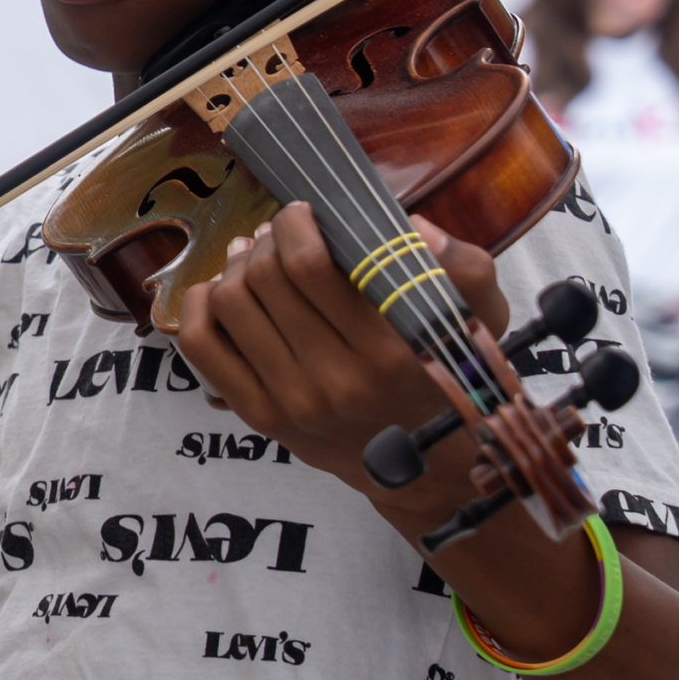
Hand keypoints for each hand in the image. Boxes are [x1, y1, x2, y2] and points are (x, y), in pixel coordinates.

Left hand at [174, 204, 507, 494]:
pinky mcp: (259, 417)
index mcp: (387, 352)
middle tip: (280, 232)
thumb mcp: (477, 324)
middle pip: (264, 278)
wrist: (420, 466)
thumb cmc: (441, 376)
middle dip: (268, 239)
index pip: (309, 267)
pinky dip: (201, 304)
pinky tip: (222, 289)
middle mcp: (335, 381)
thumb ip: (463, 270)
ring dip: (236, 266)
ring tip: (256, 256)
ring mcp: (291, 402)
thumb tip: (413, 226)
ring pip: (230, 303)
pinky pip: (202, 345)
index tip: (304, 212)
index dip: (295, 225)